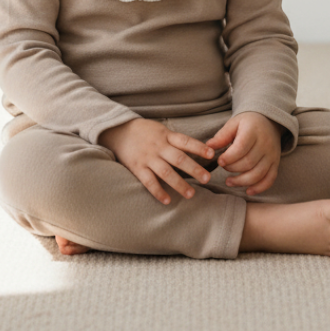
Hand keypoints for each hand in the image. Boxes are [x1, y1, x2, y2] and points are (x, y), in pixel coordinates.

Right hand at [99, 118, 215, 205]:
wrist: (118, 131)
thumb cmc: (143, 131)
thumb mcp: (160, 130)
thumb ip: (174, 140)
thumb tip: (195, 149)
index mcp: (166, 136)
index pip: (185, 141)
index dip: (199, 147)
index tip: (212, 154)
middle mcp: (158, 147)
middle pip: (179, 159)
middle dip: (194, 169)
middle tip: (206, 179)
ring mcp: (148, 158)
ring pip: (166, 172)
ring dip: (179, 184)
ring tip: (191, 194)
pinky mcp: (137, 168)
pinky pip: (149, 181)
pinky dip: (158, 191)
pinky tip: (167, 200)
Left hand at [206, 111, 281, 195]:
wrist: (268, 121)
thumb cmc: (247, 123)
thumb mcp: (234, 123)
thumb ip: (222, 136)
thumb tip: (208, 147)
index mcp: (253, 131)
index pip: (241, 148)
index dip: (229, 158)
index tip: (219, 161)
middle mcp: (265, 144)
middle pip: (248, 162)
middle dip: (233, 169)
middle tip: (223, 167)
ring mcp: (272, 155)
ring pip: (258, 174)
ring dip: (242, 181)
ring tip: (229, 182)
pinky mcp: (276, 163)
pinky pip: (270, 179)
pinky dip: (259, 188)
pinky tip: (248, 191)